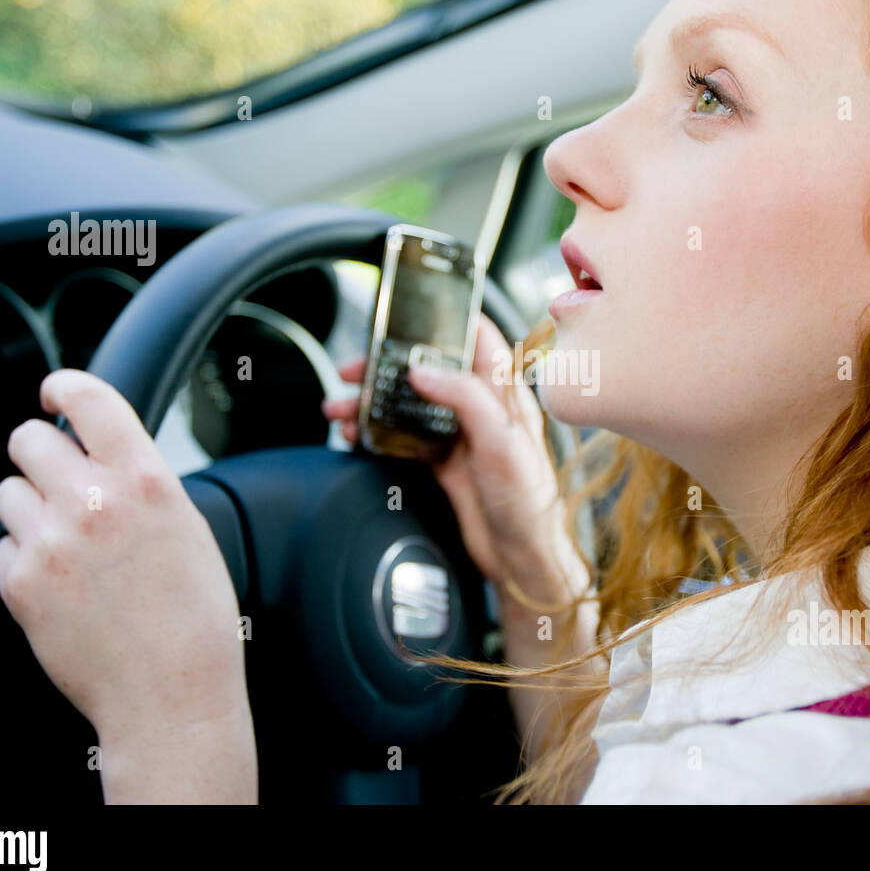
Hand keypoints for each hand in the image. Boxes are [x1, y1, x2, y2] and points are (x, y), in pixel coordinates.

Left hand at [0, 370, 253, 770]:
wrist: (172, 693)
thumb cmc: (194, 620)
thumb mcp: (189, 529)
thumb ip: (143, 484)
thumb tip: (104, 458)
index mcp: (147, 481)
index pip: (88, 398)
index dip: (64, 387)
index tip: (55, 394)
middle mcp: (94, 502)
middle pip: (29, 439)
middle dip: (39, 453)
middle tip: (56, 479)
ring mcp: (51, 542)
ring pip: (7, 490)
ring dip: (28, 506)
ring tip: (64, 542)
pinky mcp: (20, 583)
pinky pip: (1, 546)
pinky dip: (22, 558)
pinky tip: (59, 582)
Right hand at [323, 315, 589, 608]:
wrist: (523, 558)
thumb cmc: (530, 502)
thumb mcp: (501, 441)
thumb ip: (465, 398)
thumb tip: (423, 370)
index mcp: (505, 393)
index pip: (477, 338)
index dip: (445, 319)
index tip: (409, 312)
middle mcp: (482, 408)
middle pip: (429, 369)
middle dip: (388, 365)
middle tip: (353, 370)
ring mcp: (461, 435)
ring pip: (409, 404)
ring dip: (373, 403)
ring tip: (339, 408)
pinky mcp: (444, 462)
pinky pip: (403, 438)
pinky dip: (376, 434)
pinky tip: (356, 436)